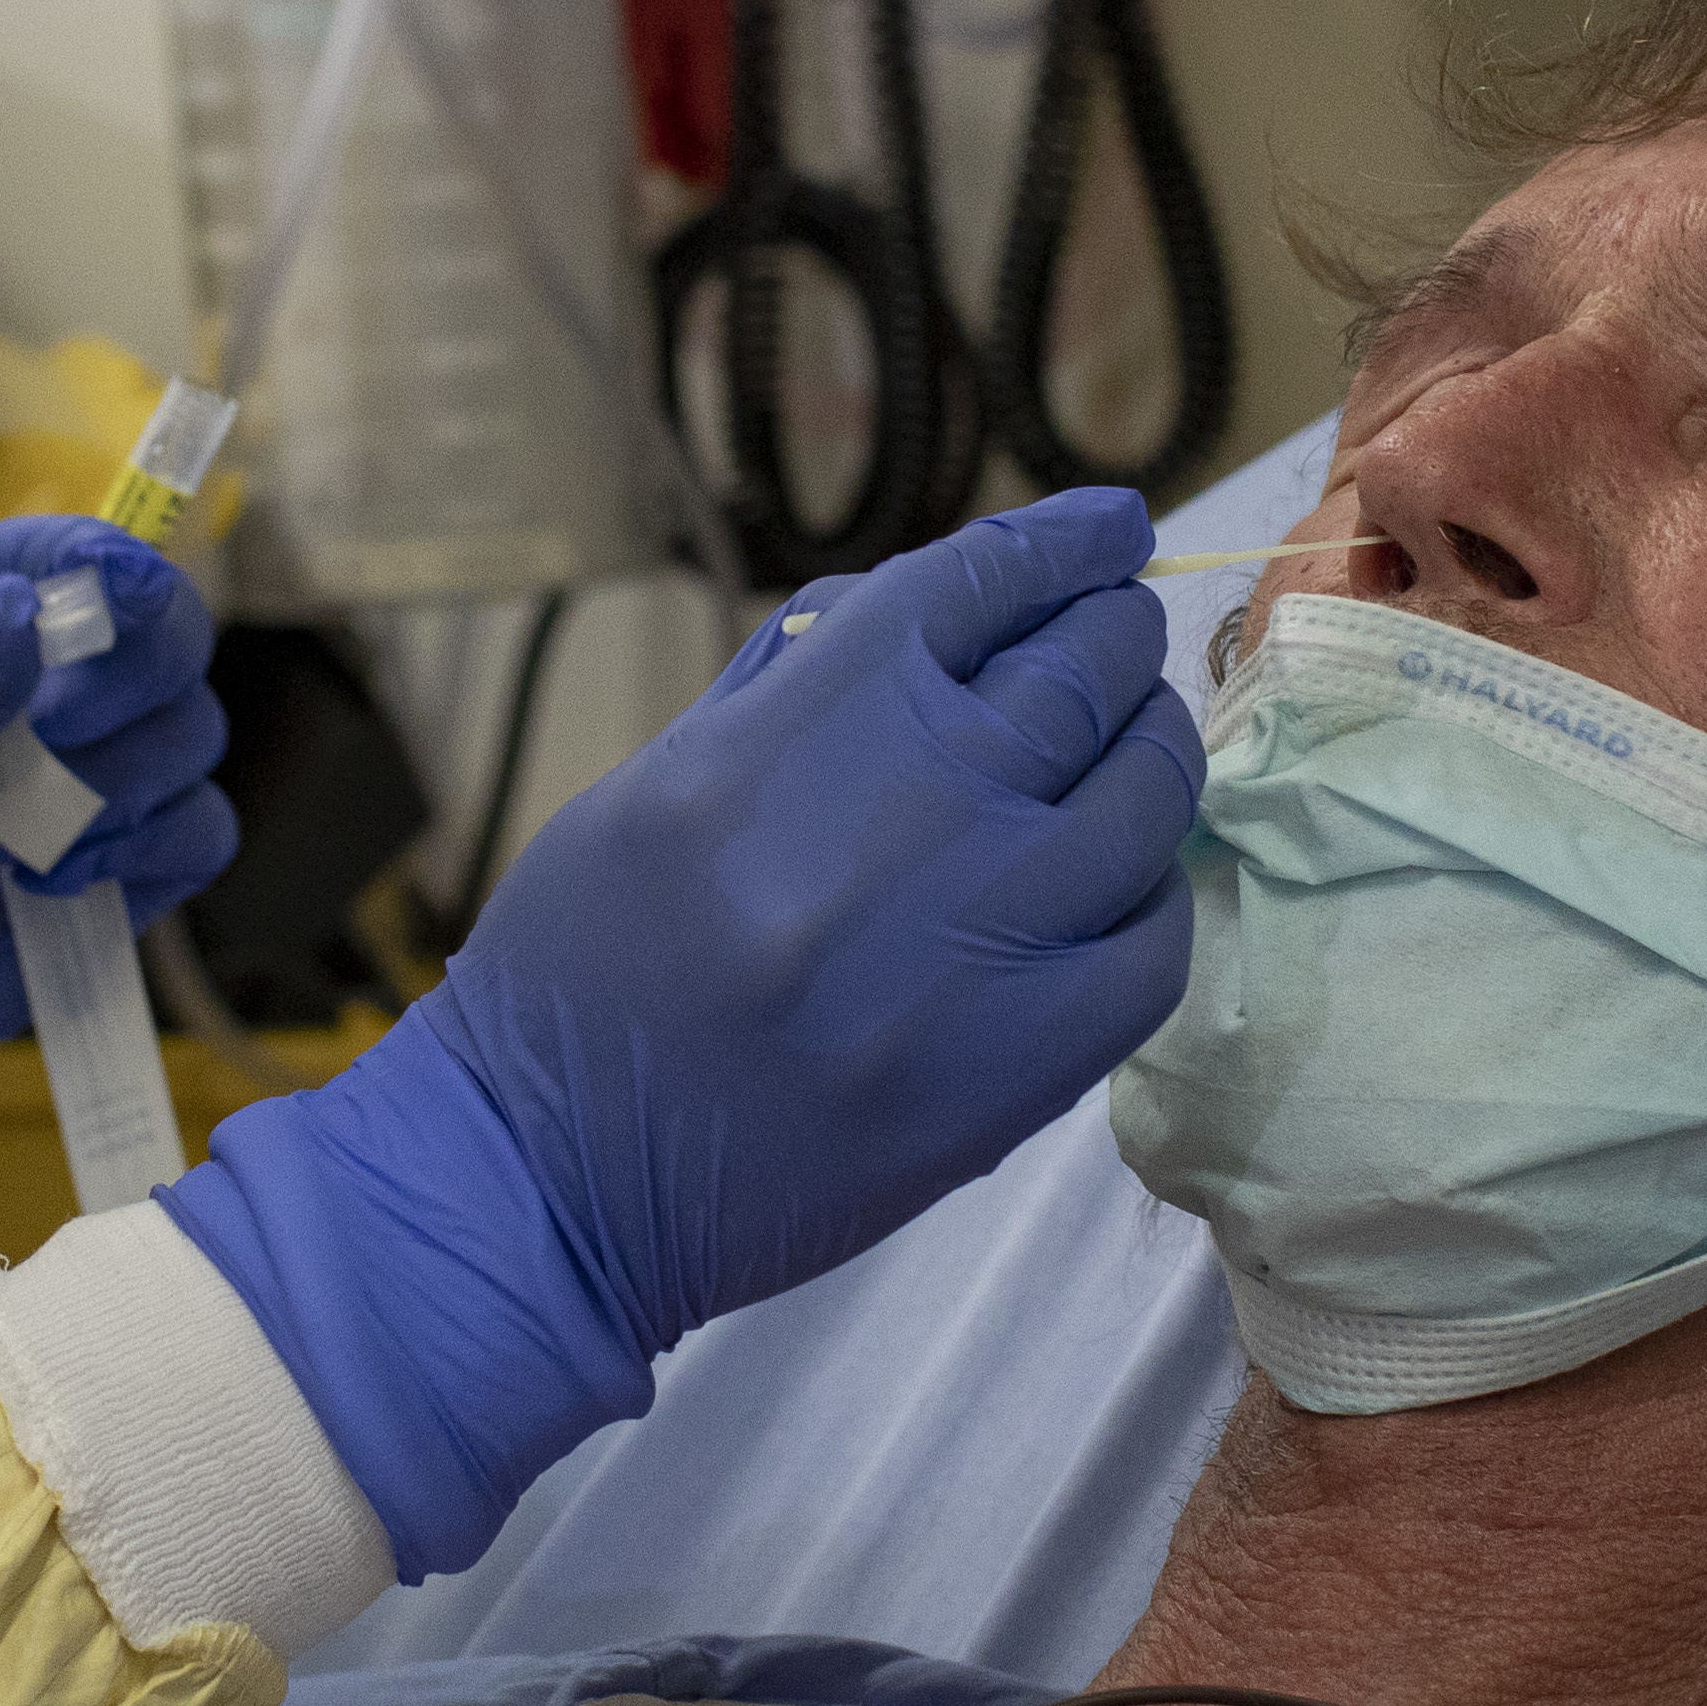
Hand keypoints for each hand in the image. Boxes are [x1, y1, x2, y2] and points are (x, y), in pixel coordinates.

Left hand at [0, 518, 231, 1242]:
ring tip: (14, 852)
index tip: (126, 596)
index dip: (113, 560)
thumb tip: (26, 608)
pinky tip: (55, 891)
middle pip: (157, 645)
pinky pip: (191, 844)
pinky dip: (155, 855)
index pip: (57, 558)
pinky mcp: (85, 897)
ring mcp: (58, 804)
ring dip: (129, 787)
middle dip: (130, 686)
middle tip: (50, 742)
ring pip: (185, 742)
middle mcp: (14, 709)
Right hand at [165, 488, 1200, 1573]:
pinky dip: (1151, 894)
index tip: (1112, 526)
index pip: (976, 584)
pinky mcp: (1024, 1065)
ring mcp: (979, 941)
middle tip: (1119, 631)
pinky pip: (1151, 944)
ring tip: (1133, 742)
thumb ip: (794, 688)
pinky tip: (1119, 886)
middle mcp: (904, 810)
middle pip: (1082, 669)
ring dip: (1151, 746)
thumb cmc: (583, 969)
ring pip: (1145, 793)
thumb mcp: (656, 780)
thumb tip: (940, 606)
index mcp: (795, 729)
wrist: (555, 1179)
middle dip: (1113, 631)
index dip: (1062, 541)